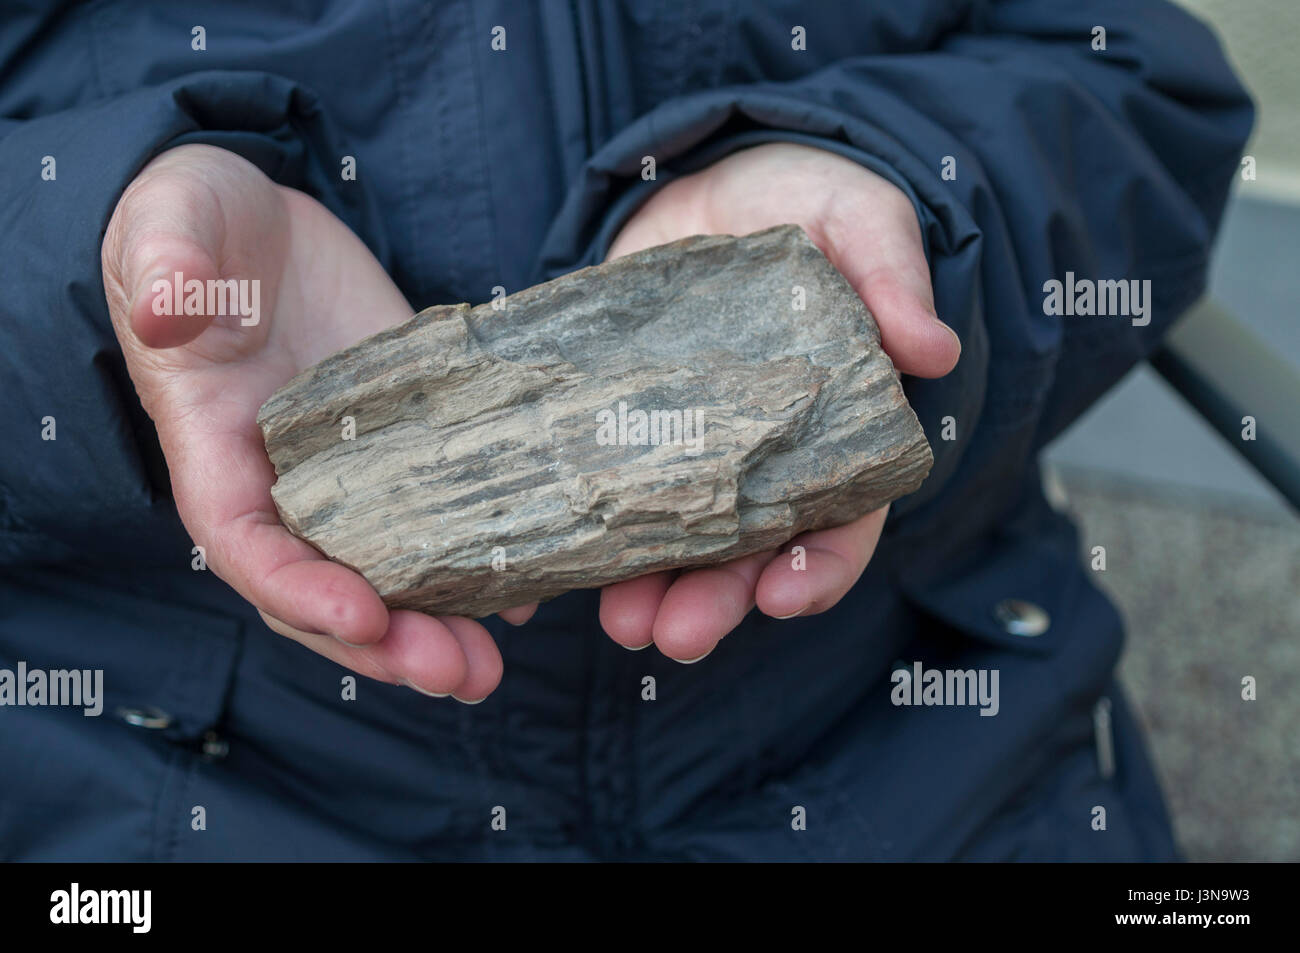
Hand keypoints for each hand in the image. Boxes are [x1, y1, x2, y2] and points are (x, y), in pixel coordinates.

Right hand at [102, 144, 523, 701]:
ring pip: (389, 571)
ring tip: (492, 662)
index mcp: (215, 451)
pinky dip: (480, 558)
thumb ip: (168, 267)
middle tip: (459, 672)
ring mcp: (352, 471)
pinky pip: (440, 516)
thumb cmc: (197, 226)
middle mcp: (284, 483)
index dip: (300, 592)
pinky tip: (529, 588)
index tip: (365, 614)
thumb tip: (170, 305)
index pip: (249, 548)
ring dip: (438, 625)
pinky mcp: (410, 443)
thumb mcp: (172, 232)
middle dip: (388, 642)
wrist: (259, 222)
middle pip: (328, 590)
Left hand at [598, 142, 959, 660]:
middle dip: (714, 598)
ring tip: (615, 620)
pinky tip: (531, 578)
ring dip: (643, 588)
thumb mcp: (859, 223)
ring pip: (670, 541)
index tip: (784, 596)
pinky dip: (568, 539)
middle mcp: (759, 459)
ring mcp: (685, 449)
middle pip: (745, 553)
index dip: (819, 568)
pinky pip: (594, 492)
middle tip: (673, 634)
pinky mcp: (618, 426)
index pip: (840, 521)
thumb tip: (933, 348)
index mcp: (832, 433)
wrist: (715, 179)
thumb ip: (892, 276)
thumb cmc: (809, 204)